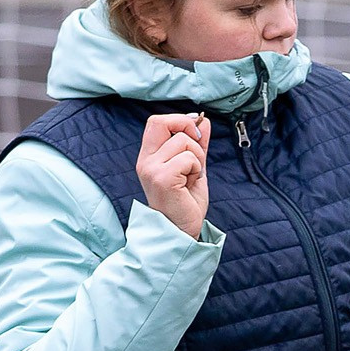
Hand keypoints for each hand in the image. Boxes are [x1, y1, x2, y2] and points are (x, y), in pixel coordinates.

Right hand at [136, 113, 210, 238]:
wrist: (181, 230)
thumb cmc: (185, 203)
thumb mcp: (193, 168)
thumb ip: (197, 145)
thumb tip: (203, 122)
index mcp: (149, 156)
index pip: (157, 122)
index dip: (179, 120)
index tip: (196, 131)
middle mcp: (146, 160)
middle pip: (162, 122)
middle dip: (187, 128)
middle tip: (198, 149)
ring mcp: (151, 169)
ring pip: (183, 141)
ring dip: (197, 158)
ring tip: (191, 177)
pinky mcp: (162, 178)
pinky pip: (188, 158)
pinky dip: (197, 169)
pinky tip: (190, 184)